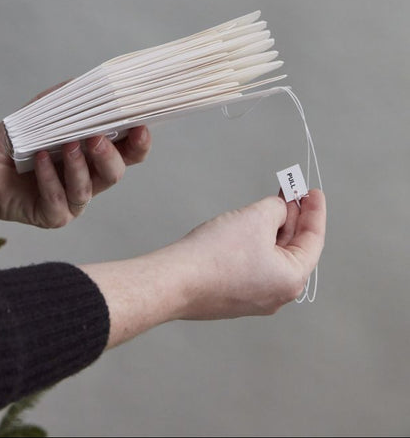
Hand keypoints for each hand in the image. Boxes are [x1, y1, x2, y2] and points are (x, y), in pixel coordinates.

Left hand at [0, 86, 151, 227]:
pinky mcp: (54, 216)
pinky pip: (58, 201)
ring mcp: (73, 201)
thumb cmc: (17, 140)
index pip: (128, 152)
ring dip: (78, 166)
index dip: (139, 142)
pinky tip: (40, 161)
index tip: (140, 126)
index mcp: (95, 155)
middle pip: (116, 172)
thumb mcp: (44, 112)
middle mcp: (90, 179)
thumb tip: (94, 84)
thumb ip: (69, 99)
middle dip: (109, 154)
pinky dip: (49, 179)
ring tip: (66, 146)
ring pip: (87, 189)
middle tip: (96, 137)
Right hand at [81, 190, 325, 348]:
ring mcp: (253, 298)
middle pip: (292, 249)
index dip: (314, 211)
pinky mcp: (231, 296)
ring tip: (269, 205)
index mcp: (291, 280)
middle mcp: (277, 295)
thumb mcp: (255, 218)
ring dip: (272, 229)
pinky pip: (253, 266)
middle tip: (289, 192)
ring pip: (270, 257)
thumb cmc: (218, 253)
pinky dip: (256, 244)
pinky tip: (248, 228)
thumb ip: (276, 209)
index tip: (313, 191)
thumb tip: (278, 211)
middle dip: (290, 218)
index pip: (313, 240)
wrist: (175, 281)